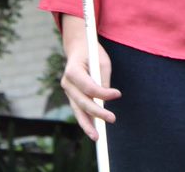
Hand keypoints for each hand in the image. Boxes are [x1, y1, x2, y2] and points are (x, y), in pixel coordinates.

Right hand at [60, 14, 120, 140]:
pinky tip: (93, 130)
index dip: (103, 93)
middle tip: (112, 119)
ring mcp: (68, 90)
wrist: (77, 47)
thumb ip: (103, 80)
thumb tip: (107, 99)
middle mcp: (67, 82)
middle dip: (97, 113)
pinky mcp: (72, 95)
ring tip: (96, 137)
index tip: (118, 94)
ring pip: (78, 110)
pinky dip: (86, 120)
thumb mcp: (101, 61)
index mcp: (72, 70)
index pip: (88, 87)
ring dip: (87, 124)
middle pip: (82, 102)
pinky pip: (79, 109)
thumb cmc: (91, 52)